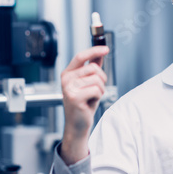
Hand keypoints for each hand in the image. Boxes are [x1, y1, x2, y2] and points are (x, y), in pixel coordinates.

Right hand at [60, 46, 108, 164]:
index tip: (106, 49)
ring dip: (100, 89)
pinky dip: (98, 97)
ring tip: (92, 97)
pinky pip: (97, 90)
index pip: (81, 56)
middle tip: (95, 90)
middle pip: (93, 68)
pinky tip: (90, 102)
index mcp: (67, 73)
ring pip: (97, 79)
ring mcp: (69, 88)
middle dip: (101, 79)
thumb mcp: (88, 83)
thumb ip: (92, 67)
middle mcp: (66, 79)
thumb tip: (100, 54)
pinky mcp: (75, 97)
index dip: (94, 50)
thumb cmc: (83, 104)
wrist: (77, 124)